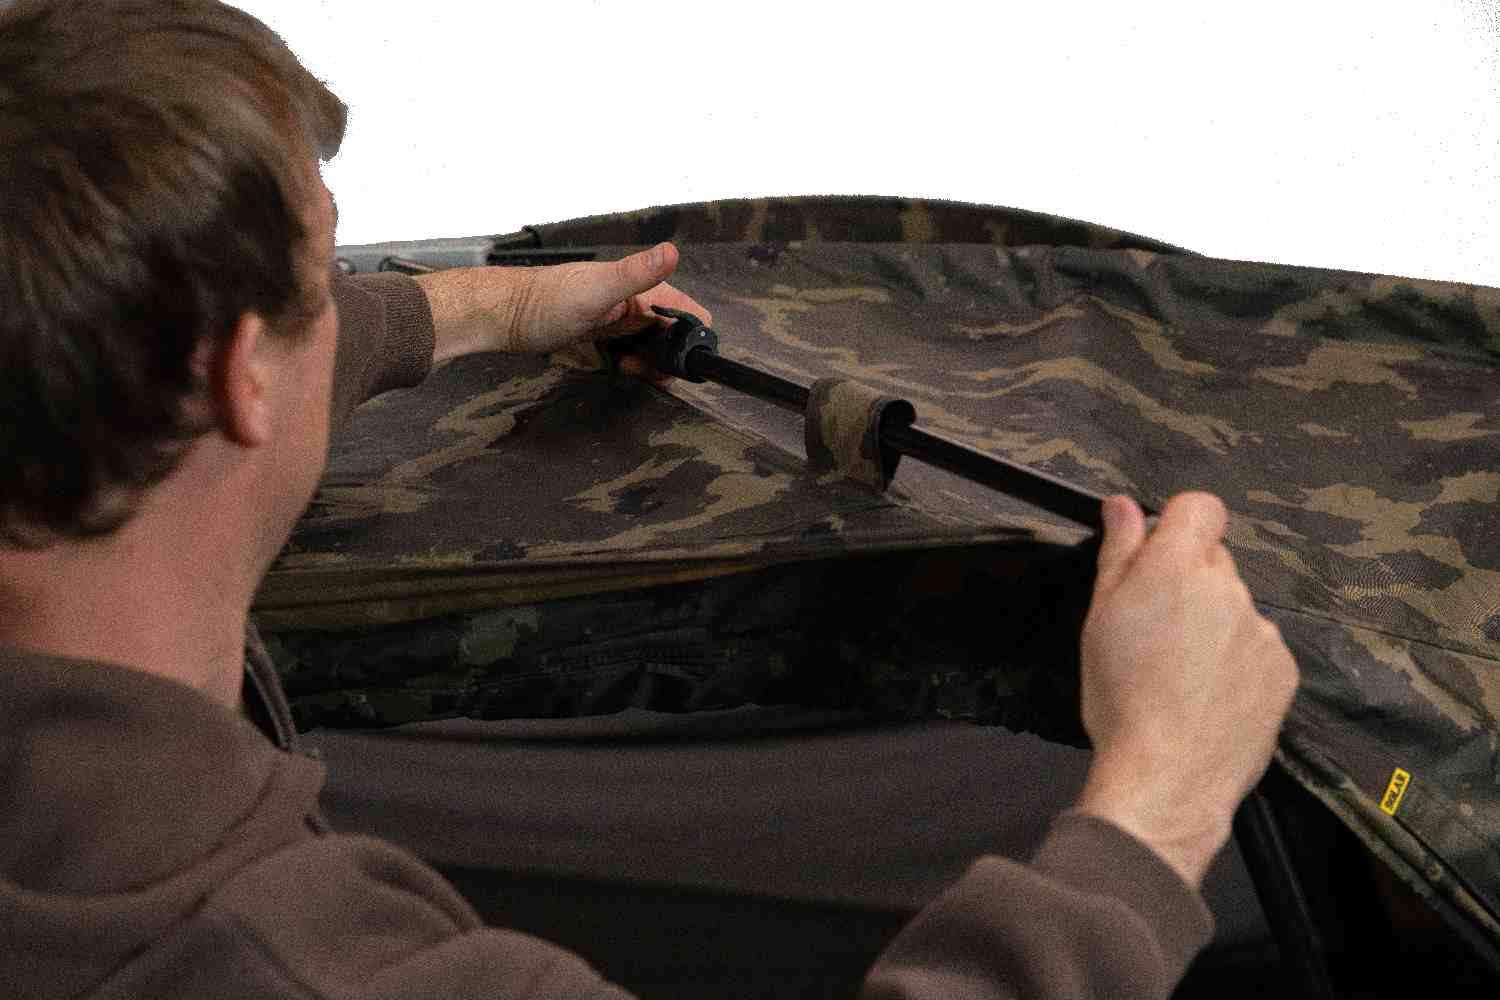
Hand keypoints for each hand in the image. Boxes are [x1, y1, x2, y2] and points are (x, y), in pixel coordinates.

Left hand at [507, 242, 711, 383]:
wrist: (505, 315)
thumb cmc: (543, 302)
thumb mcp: (596, 290)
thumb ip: (636, 273)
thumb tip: (670, 252)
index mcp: (639, 287)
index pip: (688, 312)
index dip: (688, 339)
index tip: (671, 357)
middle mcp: (634, 299)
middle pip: (673, 334)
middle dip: (667, 358)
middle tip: (643, 369)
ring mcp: (620, 316)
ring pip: (654, 344)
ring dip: (651, 363)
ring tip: (628, 368)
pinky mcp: (605, 331)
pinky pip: (633, 348)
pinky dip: (634, 362)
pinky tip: (618, 365)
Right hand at [1073, 492, 1298, 888]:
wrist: (1167, 777)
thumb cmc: (1121, 699)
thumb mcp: (1101, 619)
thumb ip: (1119, 553)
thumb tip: (1123, 505)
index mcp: (1178, 569)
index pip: (1200, 507)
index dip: (1179, 524)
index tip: (1158, 555)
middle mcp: (1228, 589)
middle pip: (1214, 560)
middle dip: (1188, 581)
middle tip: (1155, 629)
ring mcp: (1262, 630)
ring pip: (1235, 607)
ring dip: (1213, 624)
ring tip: (1180, 674)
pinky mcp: (1283, 669)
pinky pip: (1257, 647)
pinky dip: (1236, 662)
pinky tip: (1208, 696)